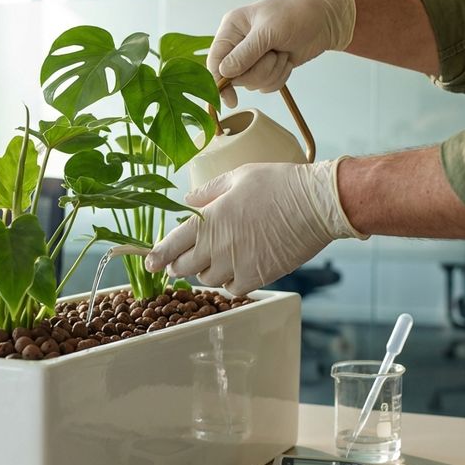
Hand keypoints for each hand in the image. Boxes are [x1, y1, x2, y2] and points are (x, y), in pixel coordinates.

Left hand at [144, 159, 367, 295]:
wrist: (316, 205)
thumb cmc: (278, 184)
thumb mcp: (238, 176)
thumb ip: (208, 191)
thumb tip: (187, 200)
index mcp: (210, 219)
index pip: (172, 244)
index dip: (156, 256)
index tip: (149, 263)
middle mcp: (219, 246)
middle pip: (184, 267)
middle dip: (177, 264)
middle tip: (179, 260)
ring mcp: (238, 264)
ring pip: (207, 279)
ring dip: (205, 270)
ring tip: (215, 257)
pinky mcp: (258, 277)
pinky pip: (232, 288)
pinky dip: (230, 281)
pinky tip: (237, 266)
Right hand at [208, 0, 356, 106]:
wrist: (325, 19)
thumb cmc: (296, 14)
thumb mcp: (269, 31)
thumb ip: (245, 53)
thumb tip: (224, 73)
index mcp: (232, 28)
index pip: (215, 60)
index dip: (219, 81)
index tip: (231, 99)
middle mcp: (239, 44)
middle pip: (234, 77)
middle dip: (258, 71)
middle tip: (273, 55)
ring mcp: (253, 57)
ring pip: (251, 83)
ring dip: (271, 72)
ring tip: (282, 53)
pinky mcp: (267, 67)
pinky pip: (265, 85)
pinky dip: (279, 77)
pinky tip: (287, 60)